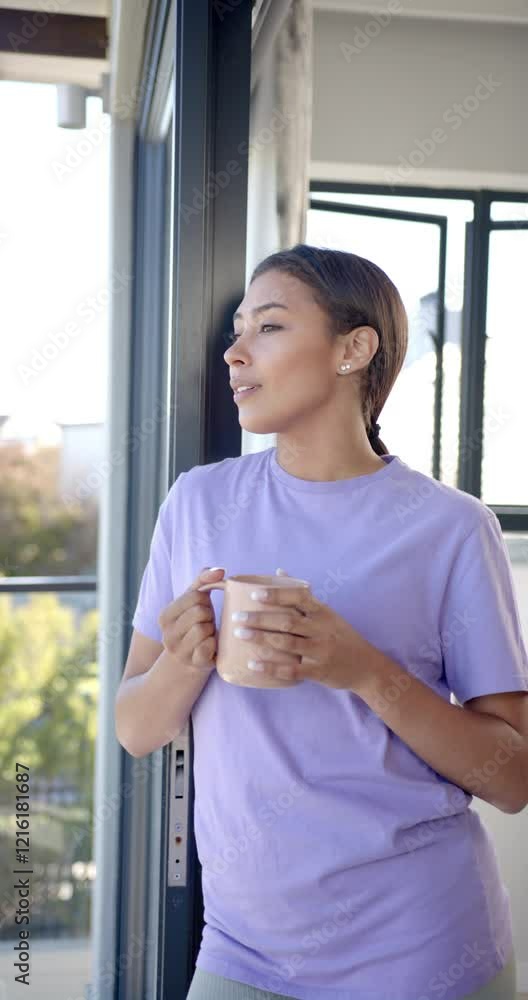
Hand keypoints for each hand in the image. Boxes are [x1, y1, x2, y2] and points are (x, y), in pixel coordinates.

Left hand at [234, 568, 365, 689]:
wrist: (367, 667)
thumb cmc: (341, 636)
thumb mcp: (328, 613)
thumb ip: (303, 595)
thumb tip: (279, 570)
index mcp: (323, 612)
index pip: (299, 597)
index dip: (276, 595)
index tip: (254, 595)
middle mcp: (322, 630)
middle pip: (287, 621)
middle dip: (260, 619)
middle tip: (237, 617)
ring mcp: (320, 651)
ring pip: (286, 644)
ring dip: (260, 639)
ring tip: (240, 635)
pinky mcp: (318, 672)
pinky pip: (290, 671)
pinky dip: (270, 667)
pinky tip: (252, 664)